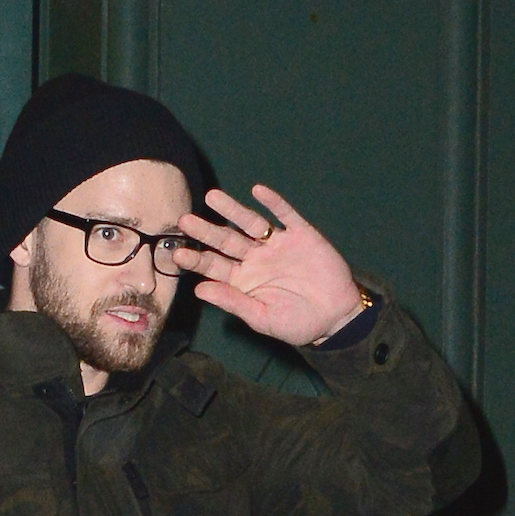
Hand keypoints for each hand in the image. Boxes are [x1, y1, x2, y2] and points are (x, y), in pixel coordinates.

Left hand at [173, 185, 363, 346]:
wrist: (336, 317)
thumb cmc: (297, 324)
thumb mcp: (261, 318)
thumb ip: (232, 302)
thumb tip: (199, 290)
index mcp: (244, 280)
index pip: (214, 267)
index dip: (196, 260)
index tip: (177, 253)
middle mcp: (256, 259)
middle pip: (227, 240)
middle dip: (207, 231)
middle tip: (185, 220)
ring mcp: (277, 245)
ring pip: (250, 223)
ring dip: (232, 210)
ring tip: (212, 197)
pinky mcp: (301, 235)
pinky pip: (285, 215)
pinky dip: (273, 203)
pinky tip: (257, 191)